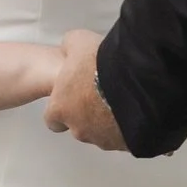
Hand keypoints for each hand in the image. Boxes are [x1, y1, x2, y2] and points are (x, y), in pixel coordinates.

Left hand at [43, 30, 127, 150]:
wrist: (134, 79)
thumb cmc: (100, 63)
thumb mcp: (78, 41)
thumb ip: (69, 48)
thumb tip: (69, 48)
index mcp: (60, 108)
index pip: (52, 119)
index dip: (62, 107)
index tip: (72, 97)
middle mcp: (78, 129)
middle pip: (78, 126)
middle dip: (87, 113)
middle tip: (100, 93)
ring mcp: (102, 139)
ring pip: (100, 132)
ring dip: (107, 119)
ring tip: (120, 98)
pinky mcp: (124, 144)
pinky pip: (122, 136)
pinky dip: (126, 125)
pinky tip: (134, 106)